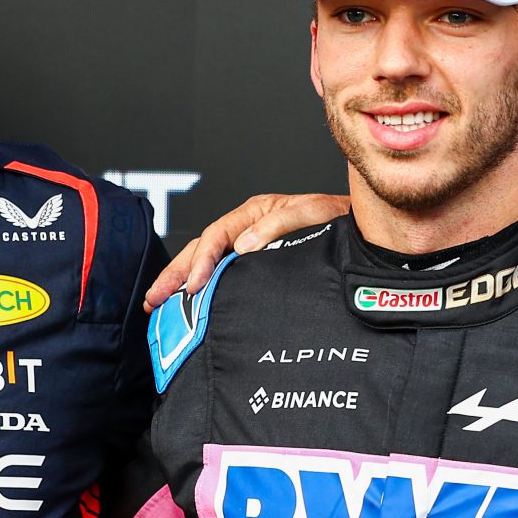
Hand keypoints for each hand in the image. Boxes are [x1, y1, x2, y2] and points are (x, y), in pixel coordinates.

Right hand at [144, 192, 351, 307]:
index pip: (216, 236)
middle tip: (154, 298)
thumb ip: (278, 224)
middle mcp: (246, 228)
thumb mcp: (313, 214)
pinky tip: (186, 305)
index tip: (192, 286)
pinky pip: (221, 276)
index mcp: (254, 212)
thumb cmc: (341, 221)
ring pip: (205, 263)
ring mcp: (247, 247)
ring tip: (156, 303)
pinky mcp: (254, 268)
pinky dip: (199, 289)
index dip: (201, 261)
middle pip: (200, 250)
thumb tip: (242, 244)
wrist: (364, 239)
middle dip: (174, 274)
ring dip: (179, 283)